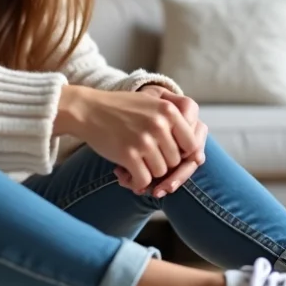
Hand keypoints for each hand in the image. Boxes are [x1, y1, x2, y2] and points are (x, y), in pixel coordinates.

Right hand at [54, 85, 197, 192]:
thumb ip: (175, 120)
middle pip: (175, 161)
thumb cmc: (121, 108)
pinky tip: (126, 176)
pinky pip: (144, 180)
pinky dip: (136, 183)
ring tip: (134, 166)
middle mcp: (160, 124)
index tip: (167, 155)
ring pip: (161, 172)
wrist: (87, 109)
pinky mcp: (129, 155)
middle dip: (162, 165)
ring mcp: (145, 140)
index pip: (191, 144)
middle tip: (145, 161)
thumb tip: (197, 154)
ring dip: (148, 173)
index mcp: (169, 110)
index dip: (182, 155)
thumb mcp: (152, 102)